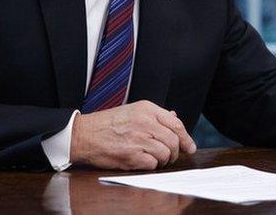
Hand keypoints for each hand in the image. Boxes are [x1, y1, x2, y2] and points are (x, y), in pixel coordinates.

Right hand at [70, 100, 196, 169]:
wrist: (84, 135)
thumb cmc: (107, 124)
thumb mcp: (133, 111)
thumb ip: (155, 115)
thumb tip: (174, 117)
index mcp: (147, 109)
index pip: (176, 123)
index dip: (186, 138)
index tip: (190, 147)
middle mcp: (145, 122)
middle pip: (174, 140)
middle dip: (175, 152)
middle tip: (169, 157)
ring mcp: (138, 139)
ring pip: (165, 153)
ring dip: (163, 160)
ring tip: (155, 160)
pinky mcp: (131, 155)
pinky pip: (153, 164)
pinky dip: (152, 166)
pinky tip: (144, 162)